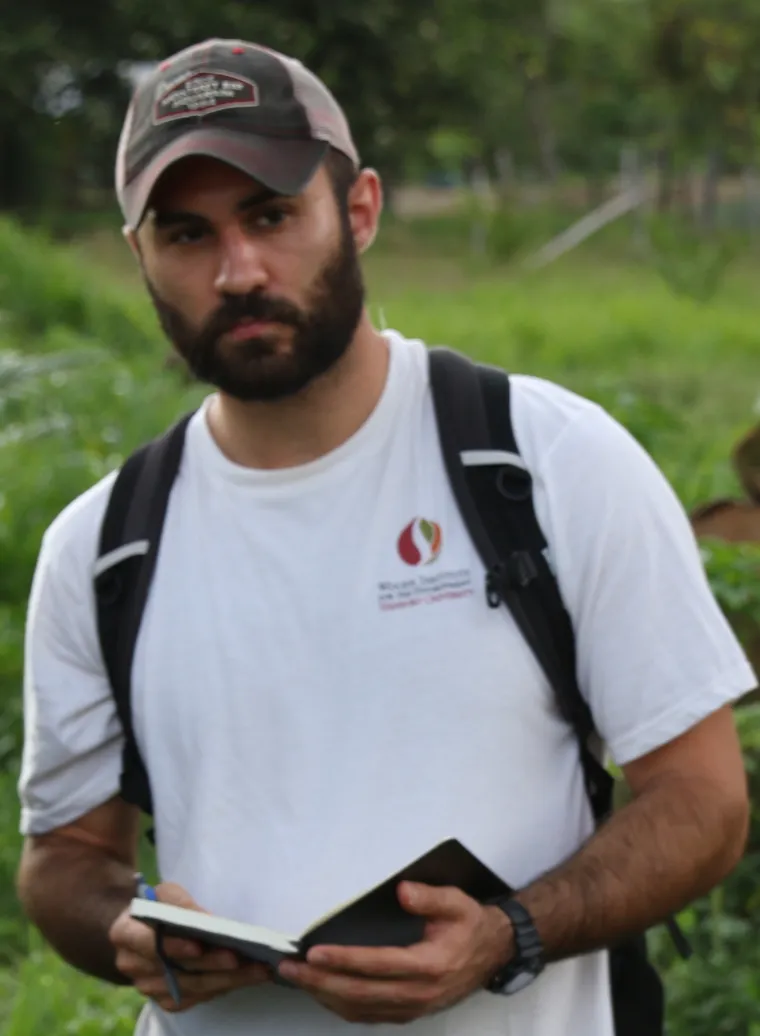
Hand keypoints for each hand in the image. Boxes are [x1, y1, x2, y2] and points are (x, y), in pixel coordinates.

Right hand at [109, 882, 271, 1012]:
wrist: (144, 930)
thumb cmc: (159, 906)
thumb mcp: (165, 892)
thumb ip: (181, 903)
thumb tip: (208, 922)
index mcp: (125, 933)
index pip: (148, 943)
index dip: (174, 946)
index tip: (199, 945)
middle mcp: (132, 966)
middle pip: (177, 970)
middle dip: (212, 964)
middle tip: (241, 957)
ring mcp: (148, 987)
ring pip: (191, 988)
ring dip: (226, 980)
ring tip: (256, 969)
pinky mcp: (165, 1000)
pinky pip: (195, 999)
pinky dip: (221, 989)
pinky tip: (244, 979)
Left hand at [278, 882, 513, 1023]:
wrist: (494, 953)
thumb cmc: (471, 924)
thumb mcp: (457, 902)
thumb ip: (429, 898)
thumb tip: (401, 891)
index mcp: (429, 966)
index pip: (377, 965)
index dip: (344, 960)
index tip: (314, 953)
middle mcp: (419, 994)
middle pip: (361, 993)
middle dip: (320, 982)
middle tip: (289, 969)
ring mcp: (414, 1008)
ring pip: (361, 1009)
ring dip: (325, 996)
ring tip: (296, 980)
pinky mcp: (409, 1013)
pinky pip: (369, 1015)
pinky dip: (341, 1006)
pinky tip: (323, 993)